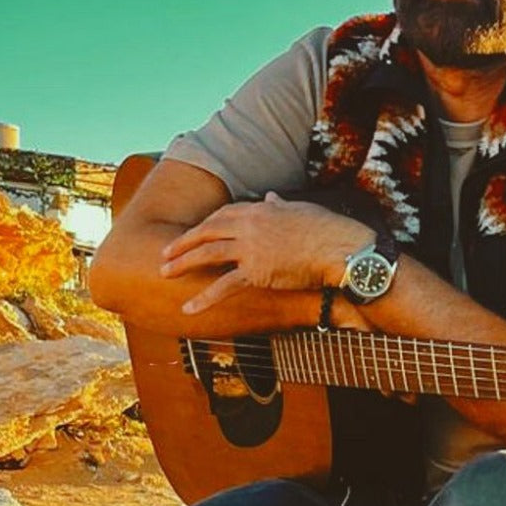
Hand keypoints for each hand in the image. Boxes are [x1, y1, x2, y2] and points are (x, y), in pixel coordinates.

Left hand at [161, 193, 372, 314]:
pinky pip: (223, 286)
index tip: (194, 233)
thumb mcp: (301, 209)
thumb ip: (280, 204)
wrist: (341, 249)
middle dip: (183, 242)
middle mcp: (250, 226)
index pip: (223, 214)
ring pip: (207, 254)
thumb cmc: (328, 229)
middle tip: (165, 253)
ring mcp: (251, 249)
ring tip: (164, 273)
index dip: (205, 224)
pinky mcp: (256, 272)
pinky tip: (188, 309)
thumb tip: (270, 196)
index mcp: (261, 209)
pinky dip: (203, 298)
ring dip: (182, 263)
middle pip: (207, 231)